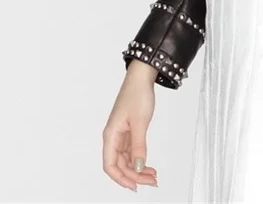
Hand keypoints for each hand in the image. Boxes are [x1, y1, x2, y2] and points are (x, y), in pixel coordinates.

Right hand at [102, 60, 159, 190]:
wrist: (142, 76)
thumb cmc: (137, 94)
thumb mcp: (140, 122)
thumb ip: (138, 146)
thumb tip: (137, 167)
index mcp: (111, 135)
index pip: (110, 165)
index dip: (120, 178)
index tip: (134, 186)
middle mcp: (114, 136)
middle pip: (120, 164)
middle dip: (134, 175)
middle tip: (151, 181)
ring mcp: (121, 134)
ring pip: (127, 159)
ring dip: (138, 169)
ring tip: (152, 175)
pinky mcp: (129, 130)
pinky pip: (132, 151)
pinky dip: (140, 159)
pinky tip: (148, 164)